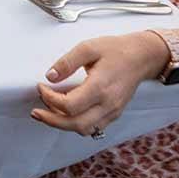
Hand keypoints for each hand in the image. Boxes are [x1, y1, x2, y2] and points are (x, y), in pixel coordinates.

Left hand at [32, 32, 167, 136]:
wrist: (142, 57)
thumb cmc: (117, 51)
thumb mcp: (88, 47)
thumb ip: (67, 62)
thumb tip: (50, 76)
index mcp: (100, 87)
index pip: (69, 105)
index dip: (49, 99)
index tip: (41, 87)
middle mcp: (107, 104)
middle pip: (75, 124)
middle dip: (51, 120)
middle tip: (37, 111)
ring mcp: (112, 112)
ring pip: (83, 129)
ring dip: (63, 124)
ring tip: (49, 113)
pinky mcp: (114, 114)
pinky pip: (93, 127)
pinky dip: (76, 124)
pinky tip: (66, 113)